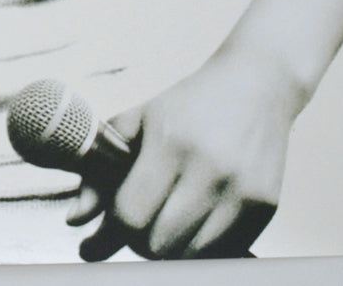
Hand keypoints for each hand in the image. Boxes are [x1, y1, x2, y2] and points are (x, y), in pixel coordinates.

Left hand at [67, 48, 306, 259]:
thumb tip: (74, 220)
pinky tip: (197, 221)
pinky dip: (203, 247)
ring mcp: (243, 191)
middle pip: (158, 245)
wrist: (257, 85)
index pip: (130, 216)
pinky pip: (225, 253)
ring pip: (191, 257)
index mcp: (170, 143)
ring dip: (172, 249)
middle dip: (139, 241)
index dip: (115, 226)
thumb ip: (97, 171)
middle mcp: (211, 169)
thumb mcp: (135, 123)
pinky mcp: (267, 206)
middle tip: (140, 223)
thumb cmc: (187, 106)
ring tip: (168, 221)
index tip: (112, 222)